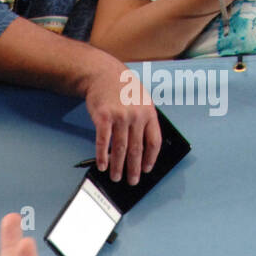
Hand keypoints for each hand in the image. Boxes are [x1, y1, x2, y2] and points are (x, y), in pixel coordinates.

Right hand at [84, 58, 161, 184]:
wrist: (103, 73)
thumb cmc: (122, 88)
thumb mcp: (141, 100)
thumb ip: (144, 120)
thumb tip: (142, 146)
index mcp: (149, 112)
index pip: (153, 141)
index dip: (150, 158)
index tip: (146, 169)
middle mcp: (136, 115)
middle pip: (136, 149)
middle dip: (133, 169)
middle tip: (132, 181)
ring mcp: (120, 116)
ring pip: (120, 149)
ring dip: (117, 167)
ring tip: (115, 177)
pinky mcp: (104, 118)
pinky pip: (104, 142)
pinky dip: (102, 156)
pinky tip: (102, 165)